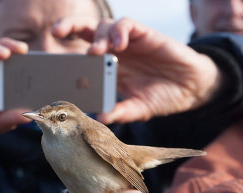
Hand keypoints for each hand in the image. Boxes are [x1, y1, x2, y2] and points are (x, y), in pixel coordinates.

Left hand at [53, 17, 221, 123]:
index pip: (80, 55)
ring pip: (105, 26)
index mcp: (106, 69)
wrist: (192, 88)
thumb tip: (101, 117)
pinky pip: (128, 26)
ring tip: (96, 50)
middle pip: (86, 32)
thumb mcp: (138, 108)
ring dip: (97, 35)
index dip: (65, 54)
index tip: (49, 61)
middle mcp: (113, 52)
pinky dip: (121, 32)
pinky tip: (119, 45)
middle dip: (70, 27)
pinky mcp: (145, 35)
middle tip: (57, 33)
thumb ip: (120, 111)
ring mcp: (129, 42)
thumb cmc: (162, 97)